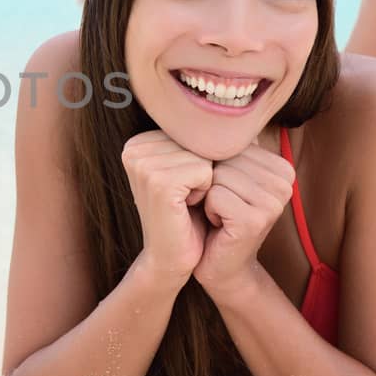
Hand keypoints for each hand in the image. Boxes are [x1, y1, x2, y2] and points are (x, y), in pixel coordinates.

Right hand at [121, 130, 213, 287]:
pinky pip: (204, 171)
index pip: (192, 130)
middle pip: (197, 140)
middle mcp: (133, 149)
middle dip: (204, 170)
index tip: (182, 186)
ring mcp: (142, 164)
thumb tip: (241, 117)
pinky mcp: (157, 182)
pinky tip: (187, 207)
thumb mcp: (190, 170)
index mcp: (138, 141)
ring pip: (203, 155)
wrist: (171, 258)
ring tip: (186, 202)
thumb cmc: (186, 215)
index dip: (199, 160)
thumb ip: (200, 139)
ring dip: (205, 182)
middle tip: (185, 197)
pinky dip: (205, 191)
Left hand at [192, 140, 295, 298]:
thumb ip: (231, 146)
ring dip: (207, 196)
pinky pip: (214, 196)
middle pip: (223, 159)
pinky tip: (218, 225)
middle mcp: (285, 181)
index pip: (231, 144)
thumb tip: (218, 108)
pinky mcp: (257, 219)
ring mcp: (274, 201)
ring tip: (220, 214)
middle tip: (221, 206)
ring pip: (217, 176)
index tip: (226, 191)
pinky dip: (207, 210)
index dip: (215, 167)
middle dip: (210, 182)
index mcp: (281, 166)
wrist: (219, 263)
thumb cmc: (218, 215)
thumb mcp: (227, 175)